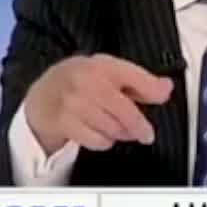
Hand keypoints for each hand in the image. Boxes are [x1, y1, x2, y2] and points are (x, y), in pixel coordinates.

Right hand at [23, 54, 172, 155]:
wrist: (42, 95)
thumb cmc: (80, 81)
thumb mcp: (107, 71)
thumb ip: (137, 80)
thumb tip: (165, 88)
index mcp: (102, 65)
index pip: (136, 77)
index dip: (154, 90)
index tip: (163, 97)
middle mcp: (87, 81)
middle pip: (126, 111)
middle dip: (139, 126)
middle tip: (146, 134)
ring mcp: (73, 102)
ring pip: (113, 128)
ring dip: (121, 133)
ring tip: (119, 129)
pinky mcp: (64, 122)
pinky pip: (97, 140)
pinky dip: (103, 141)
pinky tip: (100, 133)